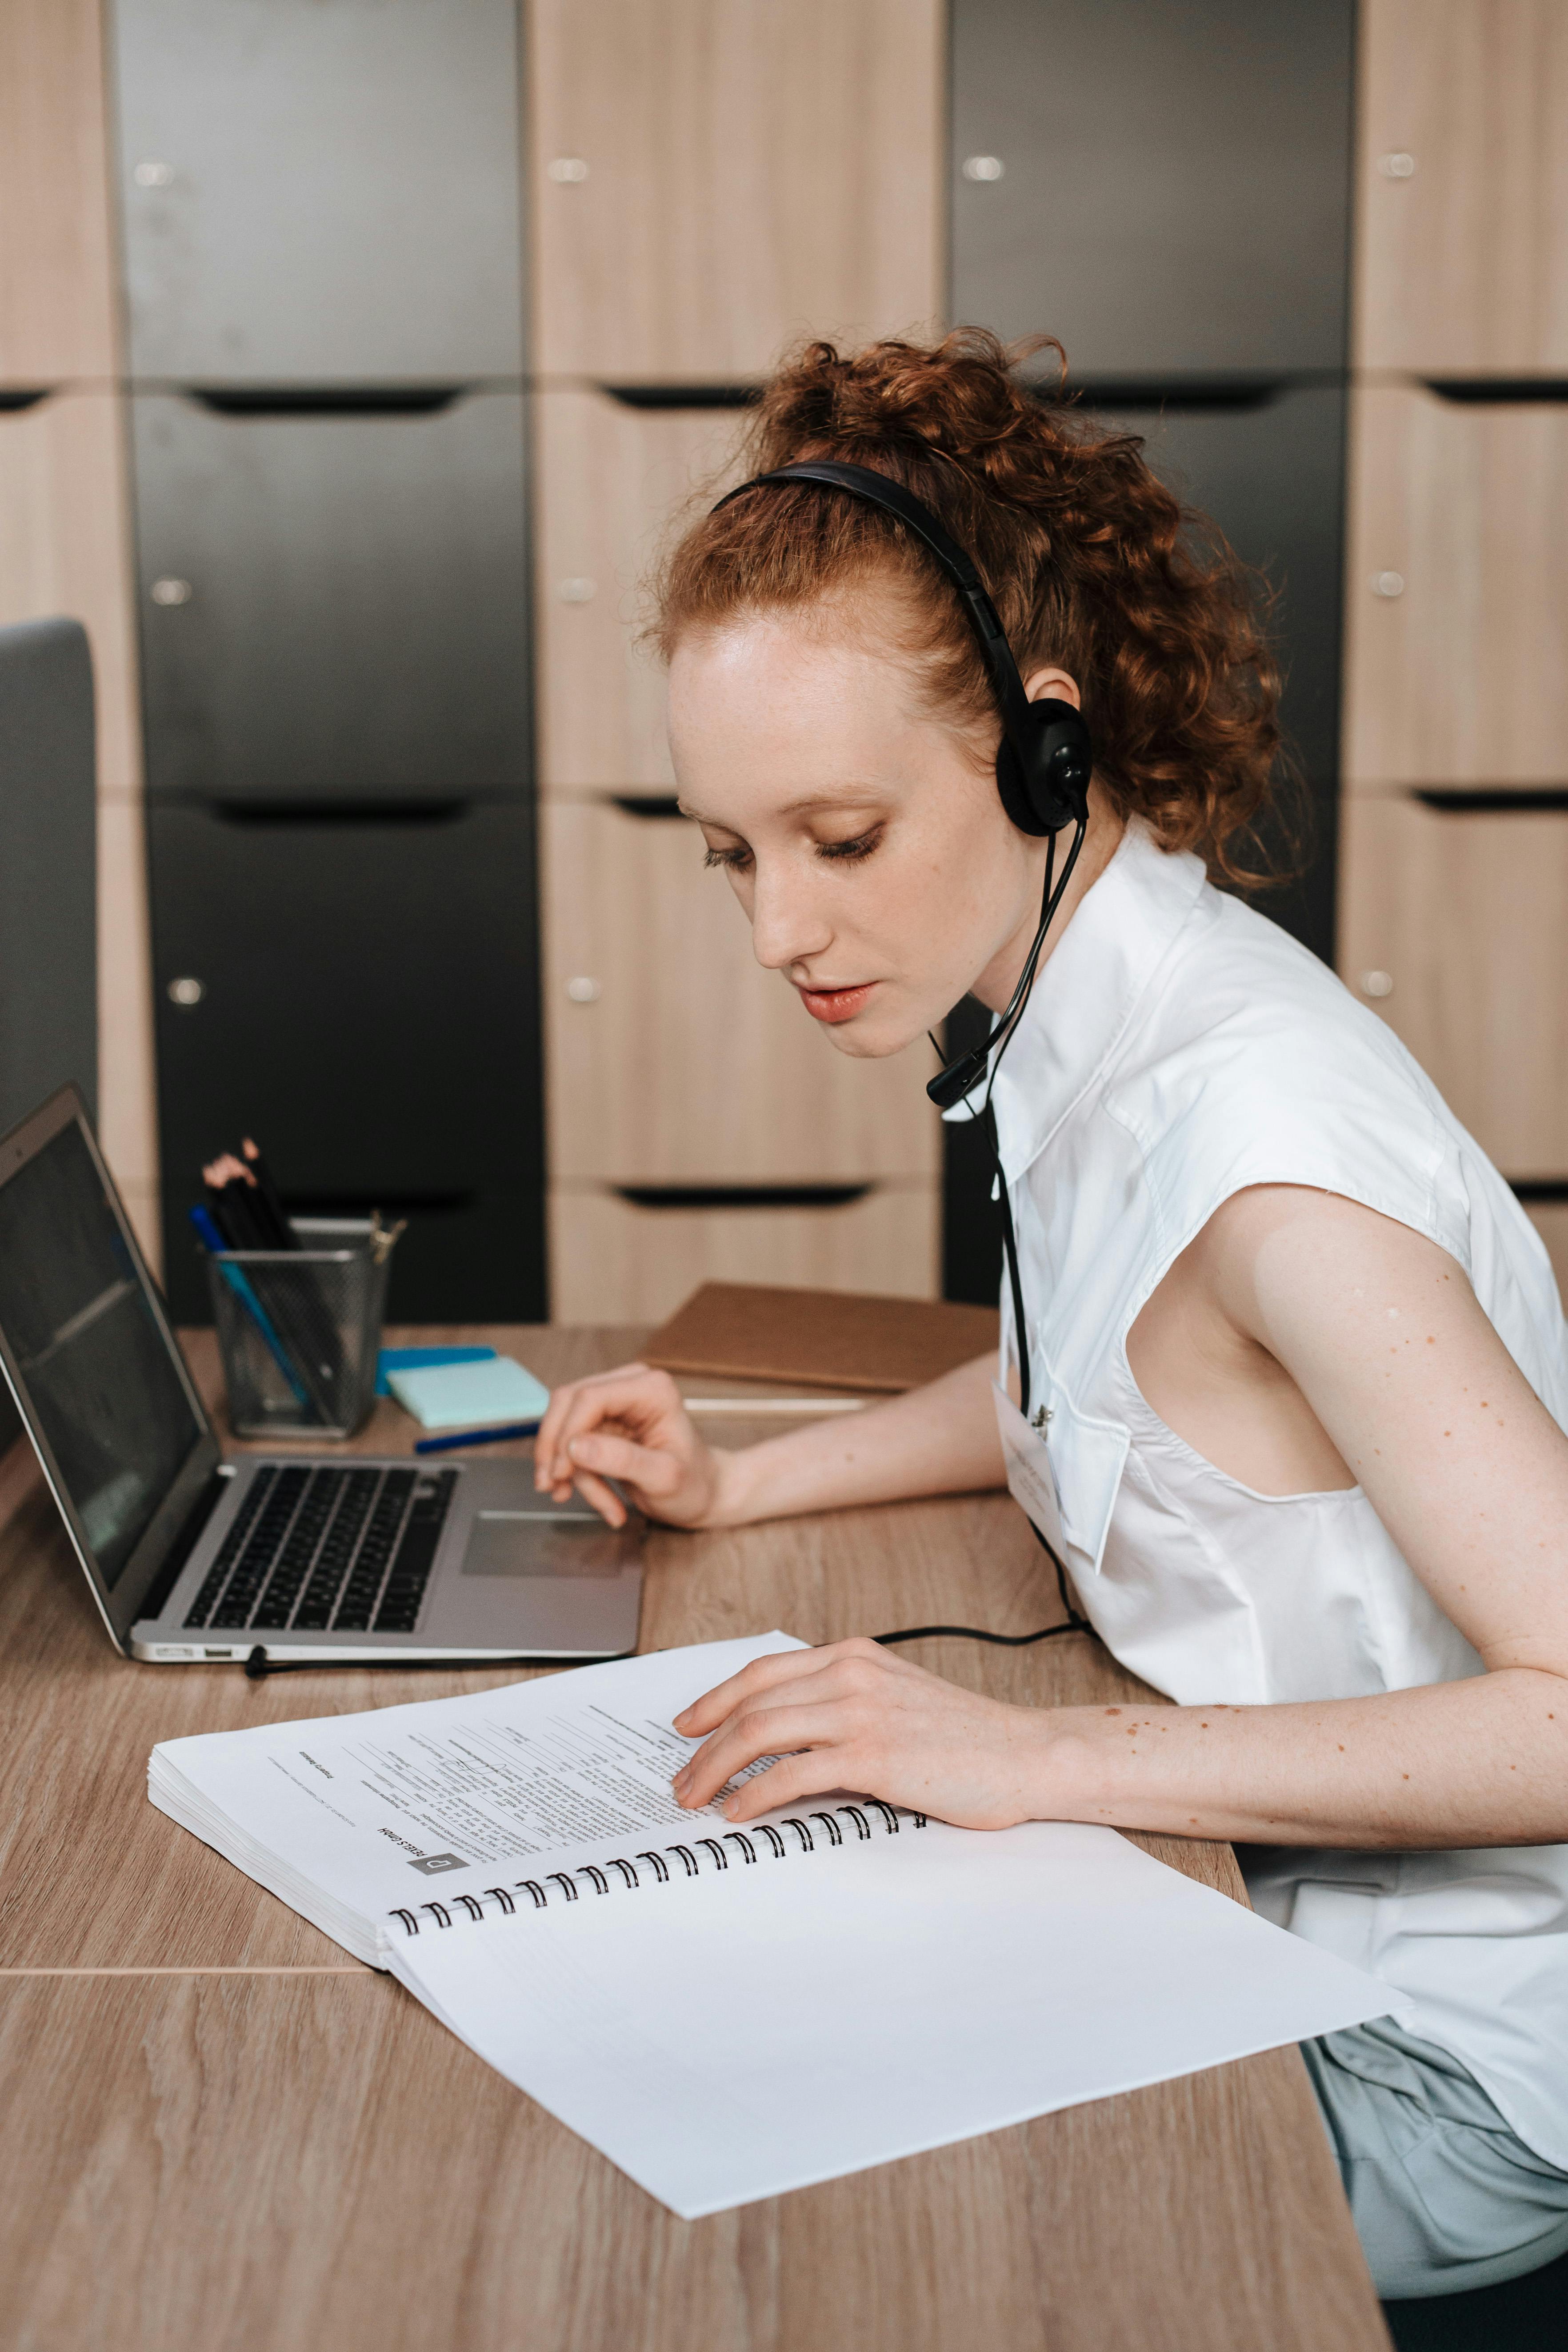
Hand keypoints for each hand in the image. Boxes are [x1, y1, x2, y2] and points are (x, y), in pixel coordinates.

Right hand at [533, 1362, 728, 1528]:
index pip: (589, 1397)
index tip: (561, 1473)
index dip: (567, 1434)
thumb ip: (622, 1460)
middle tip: (553, 1488)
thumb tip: (575, 1446)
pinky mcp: (604, 1422)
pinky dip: (576, 1474)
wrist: (704, 1494)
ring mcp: (615, 1402)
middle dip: (556, 1449)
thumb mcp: (663, 1478)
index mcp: (651, 1389)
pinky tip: (599, 1499)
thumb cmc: (694, 1485)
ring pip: (565, 1426)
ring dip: (568, 1469)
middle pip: (567, 1404)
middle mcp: (630, 1385)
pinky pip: (572, 1443)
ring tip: (595, 1504)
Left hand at [671, 1638, 1054, 1829]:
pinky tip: (740, 1811)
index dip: (715, 1699)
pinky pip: (794, 1773)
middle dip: (705, 1743)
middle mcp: (852, 1674)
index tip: (688, 1724)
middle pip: (752, 1703)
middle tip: (681, 1777)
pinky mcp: (874, 1756)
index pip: (763, 1673)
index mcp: (854, 1655)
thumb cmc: (966, 1736)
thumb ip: (845, 1701)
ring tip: (696, 1798)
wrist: (1025, 1754)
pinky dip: (757, 1794)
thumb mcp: (896, 1696)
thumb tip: (787, 1735)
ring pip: (762, 1732)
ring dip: (717, 1769)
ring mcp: (862, 1712)